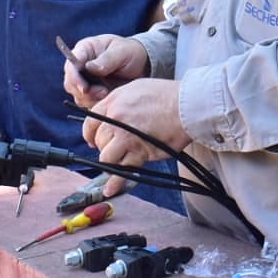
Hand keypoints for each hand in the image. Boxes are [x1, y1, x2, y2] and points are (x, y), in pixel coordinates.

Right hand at [62, 34, 148, 106]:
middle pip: (70, 83)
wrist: (141, 65)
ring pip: (77, 95)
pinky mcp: (91, 93)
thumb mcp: (122, 51)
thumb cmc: (130, 52)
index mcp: (84, 50)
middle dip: (83, 91)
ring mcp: (84, 80)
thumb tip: (90, 67)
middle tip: (102, 93)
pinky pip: (87, 103)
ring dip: (90, 99)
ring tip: (108, 93)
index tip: (85, 88)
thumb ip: (107, 59)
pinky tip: (108, 98)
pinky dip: (96, 104)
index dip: (74, 77)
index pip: (71, 64)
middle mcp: (80, 66)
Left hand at [81, 78, 190, 196]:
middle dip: (104, 147)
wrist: (187, 106)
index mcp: (114, 101)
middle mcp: (116, 119)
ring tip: (119, 162)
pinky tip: (110, 189)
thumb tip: (114, 112)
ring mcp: (126, 136)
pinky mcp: (139, 152)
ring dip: (111, 162)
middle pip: (99, 140)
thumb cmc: (168, 96)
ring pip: (106, 157)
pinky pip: (121, 171)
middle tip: (115, 150)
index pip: (91, 121)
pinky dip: (114, 183)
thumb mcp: (137, 88)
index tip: (92, 140)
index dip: (90, 134)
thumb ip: (122, 101)